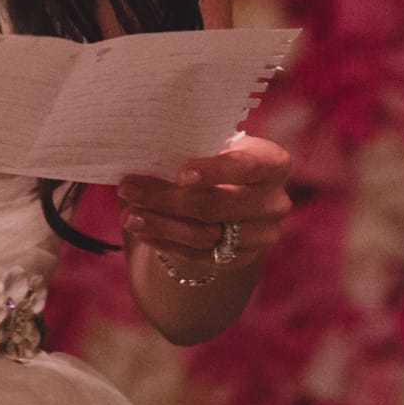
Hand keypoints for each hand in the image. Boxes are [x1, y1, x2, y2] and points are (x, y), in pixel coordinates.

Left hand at [117, 133, 292, 270]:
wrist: (227, 190)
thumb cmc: (212, 156)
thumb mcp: (207, 146)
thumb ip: (185, 150)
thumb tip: (140, 157)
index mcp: (272, 163)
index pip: (247, 166)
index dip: (215, 171)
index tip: (180, 173)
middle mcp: (274, 201)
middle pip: (219, 205)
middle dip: (168, 198)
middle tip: (129, 190)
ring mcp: (262, 234)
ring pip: (206, 234)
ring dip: (162, 225)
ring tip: (129, 216)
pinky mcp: (242, 258)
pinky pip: (200, 255)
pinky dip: (167, 243)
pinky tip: (142, 232)